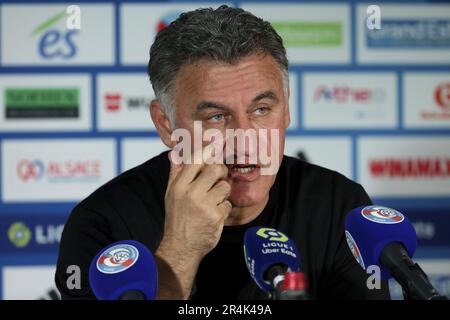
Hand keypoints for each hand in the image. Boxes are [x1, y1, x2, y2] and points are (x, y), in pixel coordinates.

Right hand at [155, 149, 231, 298]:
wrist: (180, 246)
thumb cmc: (176, 217)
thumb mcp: (171, 194)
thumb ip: (175, 172)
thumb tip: (174, 152)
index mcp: (179, 185)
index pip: (197, 160)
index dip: (209, 151)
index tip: (217, 145)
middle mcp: (191, 193)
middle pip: (216, 169)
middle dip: (220, 172)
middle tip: (218, 178)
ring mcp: (205, 205)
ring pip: (225, 186)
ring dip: (222, 193)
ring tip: (213, 200)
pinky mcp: (216, 217)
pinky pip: (228, 204)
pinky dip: (224, 209)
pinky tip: (214, 215)